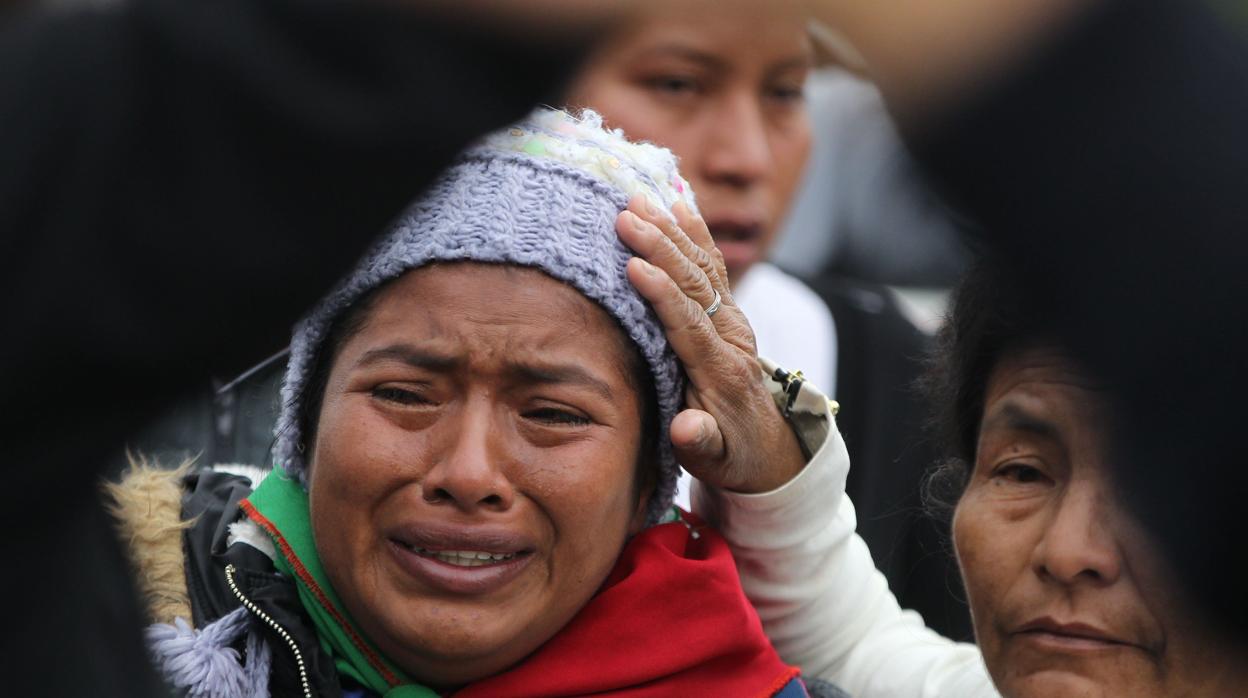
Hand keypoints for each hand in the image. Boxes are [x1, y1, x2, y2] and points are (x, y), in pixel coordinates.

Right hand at [616, 197, 805, 492]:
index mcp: (722, 371)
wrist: (768, 447)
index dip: (663, 293)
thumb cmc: (730, 455)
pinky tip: (678, 204)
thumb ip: (699, 441)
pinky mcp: (727, 313)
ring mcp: (731, 321)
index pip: (689, 324)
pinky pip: (712, 266)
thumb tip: (686, 428)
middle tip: (626, 215)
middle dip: (661, 246)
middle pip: (695, 284)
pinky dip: (695, 233)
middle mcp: (730, 337)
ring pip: (702, 267)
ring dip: (671, 231)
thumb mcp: (713, 460)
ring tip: (639, 200)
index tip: (635, 265)